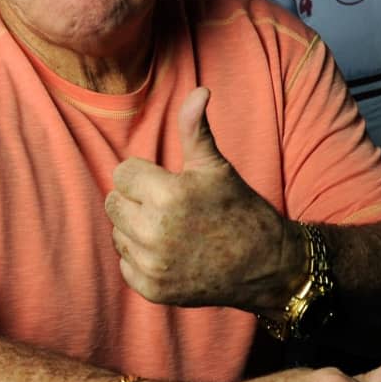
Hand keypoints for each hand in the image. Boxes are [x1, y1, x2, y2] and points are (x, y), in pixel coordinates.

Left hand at [105, 87, 301, 310]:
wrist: (266, 265)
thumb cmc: (239, 208)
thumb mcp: (216, 166)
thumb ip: (195, 129)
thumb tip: (199, 91)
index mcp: (168, 195)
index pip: (121, 173)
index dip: (144, 174)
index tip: (168, 183)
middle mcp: (155, 232)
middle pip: (113, 203)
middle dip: (136, 199)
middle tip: (168, 205)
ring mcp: (153, 265)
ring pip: (118, 233)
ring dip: (136, 229)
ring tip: (170, 228)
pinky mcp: (153, 290)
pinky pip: (125, 264)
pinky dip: (142, 259)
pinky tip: (170, 253)